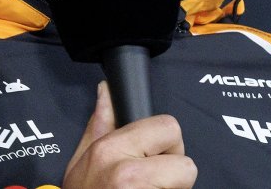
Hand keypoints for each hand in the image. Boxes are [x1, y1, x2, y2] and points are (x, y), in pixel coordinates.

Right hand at [62, 81, 196, 188]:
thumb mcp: (83, 158)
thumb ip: (101, 124)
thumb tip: (106, 90)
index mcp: (111, 149)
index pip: (169, 127)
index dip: (166, 144)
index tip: (152, 158)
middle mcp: (128, 173)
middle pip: (186, 164)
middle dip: (175, 173)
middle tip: (152, 182)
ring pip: (185, 187)